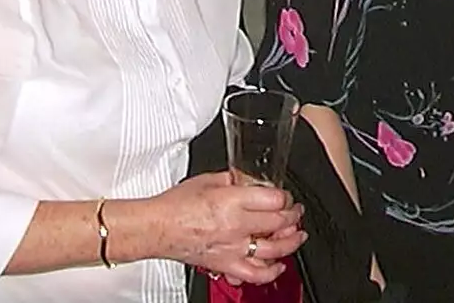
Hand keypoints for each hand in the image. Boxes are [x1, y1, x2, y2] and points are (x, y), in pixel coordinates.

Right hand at [153, 172, 305, 282]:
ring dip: (291, 243)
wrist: (156, 228)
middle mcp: (236, 226)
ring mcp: (232, 248)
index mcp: (232, 201)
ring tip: (297, 236)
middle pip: (279, 223)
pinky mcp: (225, 264)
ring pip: (274, 250)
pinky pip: (255, 274)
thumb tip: (248, 179)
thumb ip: (233, 179)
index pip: (274, 200)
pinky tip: (278, 265)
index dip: (286, 197)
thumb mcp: (208, 180)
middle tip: (296, 212)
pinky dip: (271, 272)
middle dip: (293, 217)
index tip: (285, 197)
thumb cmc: (175, 205)